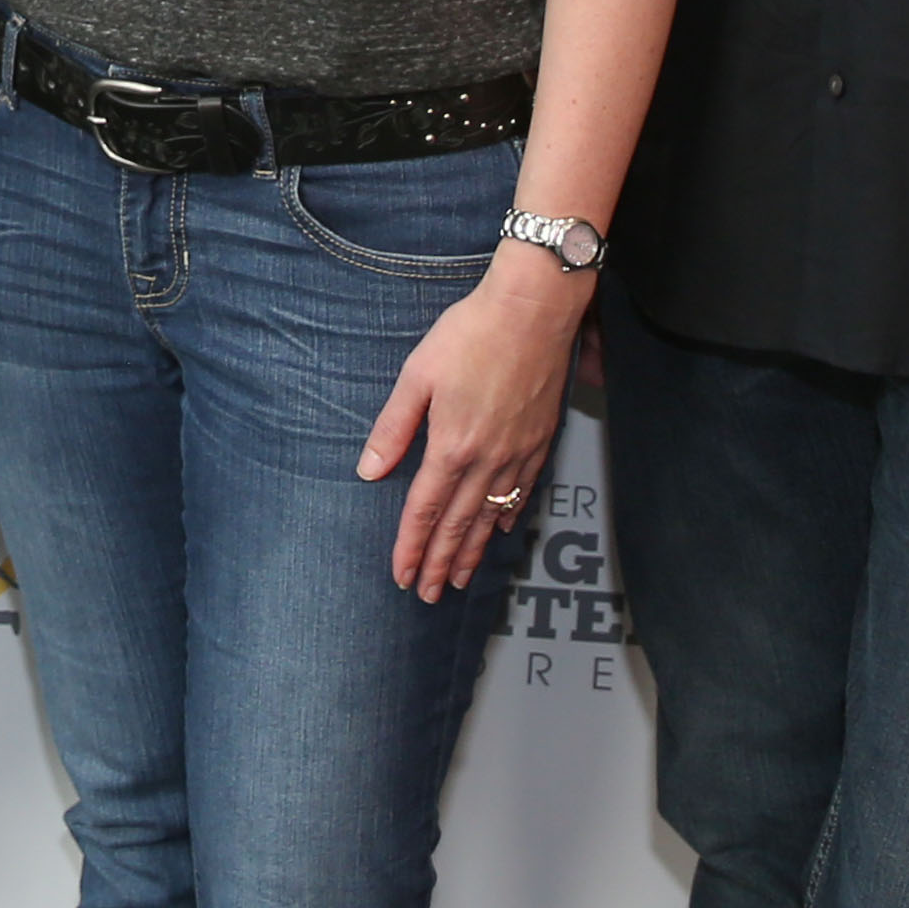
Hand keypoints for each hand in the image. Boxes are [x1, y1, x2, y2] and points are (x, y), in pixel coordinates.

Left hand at [361, 252, 584, 600]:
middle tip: (429, 595)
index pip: (424, 510)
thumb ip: (394, 428)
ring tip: (459, 578)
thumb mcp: (418, 376)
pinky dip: (506, 517)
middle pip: (458, 524)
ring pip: (490, 515)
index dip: (411, 547)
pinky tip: (498, 530)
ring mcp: (518, 453)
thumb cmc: (470, 335)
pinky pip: (520, 492)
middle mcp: (487, 459)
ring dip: (472, 550)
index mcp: (451, 446)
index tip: (402, 577)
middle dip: (440, 563)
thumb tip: (369, 471)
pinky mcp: (539, 441)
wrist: (533, 312)